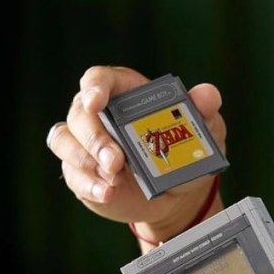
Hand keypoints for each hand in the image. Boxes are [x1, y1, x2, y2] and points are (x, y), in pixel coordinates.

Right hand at [46, 66, 226, 239]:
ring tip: (115, 178)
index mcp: (124, 93)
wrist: (177, 193)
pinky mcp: (80, 172)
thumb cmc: (185, 151)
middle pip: (80, 115)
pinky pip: (73, 174)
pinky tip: (108, 192)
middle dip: (95, 138)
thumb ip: (204, 110)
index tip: (96, 102)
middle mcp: (98, 115)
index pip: (98, 79)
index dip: (94, 88)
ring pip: (65, 142)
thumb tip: (207, 94)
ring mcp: (84, 144)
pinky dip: (89, 184)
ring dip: (86, 160)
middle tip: (116, 160)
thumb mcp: (203, 129)